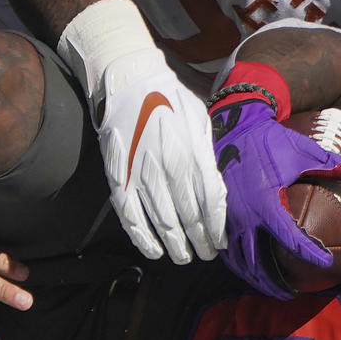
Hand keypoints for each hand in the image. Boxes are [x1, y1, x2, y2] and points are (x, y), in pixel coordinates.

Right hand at [96, 48, 226, 264]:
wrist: (130, 82)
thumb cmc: (171, 100)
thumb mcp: (201, 121)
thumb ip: (208, 156)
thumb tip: (217, 190)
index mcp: (193, 153)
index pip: (210, 202)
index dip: (216, 228)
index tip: (221, 242)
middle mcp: (170, 167)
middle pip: (190, 217)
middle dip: (200, 241)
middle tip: (206, 255)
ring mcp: (142, 174)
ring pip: (162, 222)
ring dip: (175, 245)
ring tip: (184, 257)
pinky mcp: (119, 178)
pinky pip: (131, 217)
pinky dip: (143, 238)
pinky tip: (154, 250)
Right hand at [209, 96, 340, 296]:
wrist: (232, 128)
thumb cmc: (269, 140)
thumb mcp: (302, 151)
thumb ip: (333, 165)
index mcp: (266, 204)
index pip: (292, 239)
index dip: (311, 253)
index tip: (327, 261)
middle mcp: (244, 217)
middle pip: (259, 264)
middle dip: (275, 284)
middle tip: (292, 293)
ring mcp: (227, 219)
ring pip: (239, 262)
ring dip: (255, 279)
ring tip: (272, 289)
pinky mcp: (217, 217)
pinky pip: (226, 250)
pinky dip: (239, 265)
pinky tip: (250, 270)